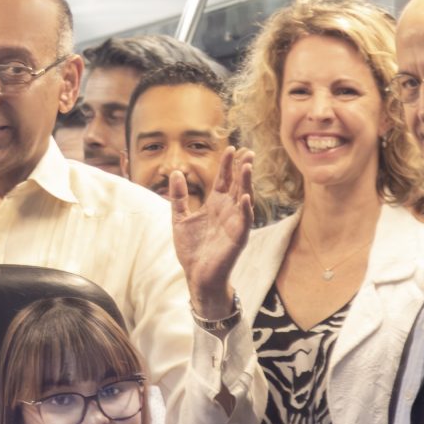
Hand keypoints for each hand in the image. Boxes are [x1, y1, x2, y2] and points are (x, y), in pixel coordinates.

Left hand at [169, 148, 253, 316]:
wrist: (197, 276)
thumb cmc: (192, 249)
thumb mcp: (180, 218)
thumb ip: (178, 196)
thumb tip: (175, 172)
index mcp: (215, 205)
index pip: (223, 180)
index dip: (227, 165)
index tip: (230, 148)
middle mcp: (228, 211)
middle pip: (237, 185)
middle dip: (242, 169)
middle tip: (247, 151)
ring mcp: (235, 223)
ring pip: (244, 199)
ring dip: (246, 183)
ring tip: (247, 167)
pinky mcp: (238, 238)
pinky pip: (244, 221)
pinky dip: (245, 209)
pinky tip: (244, 197)